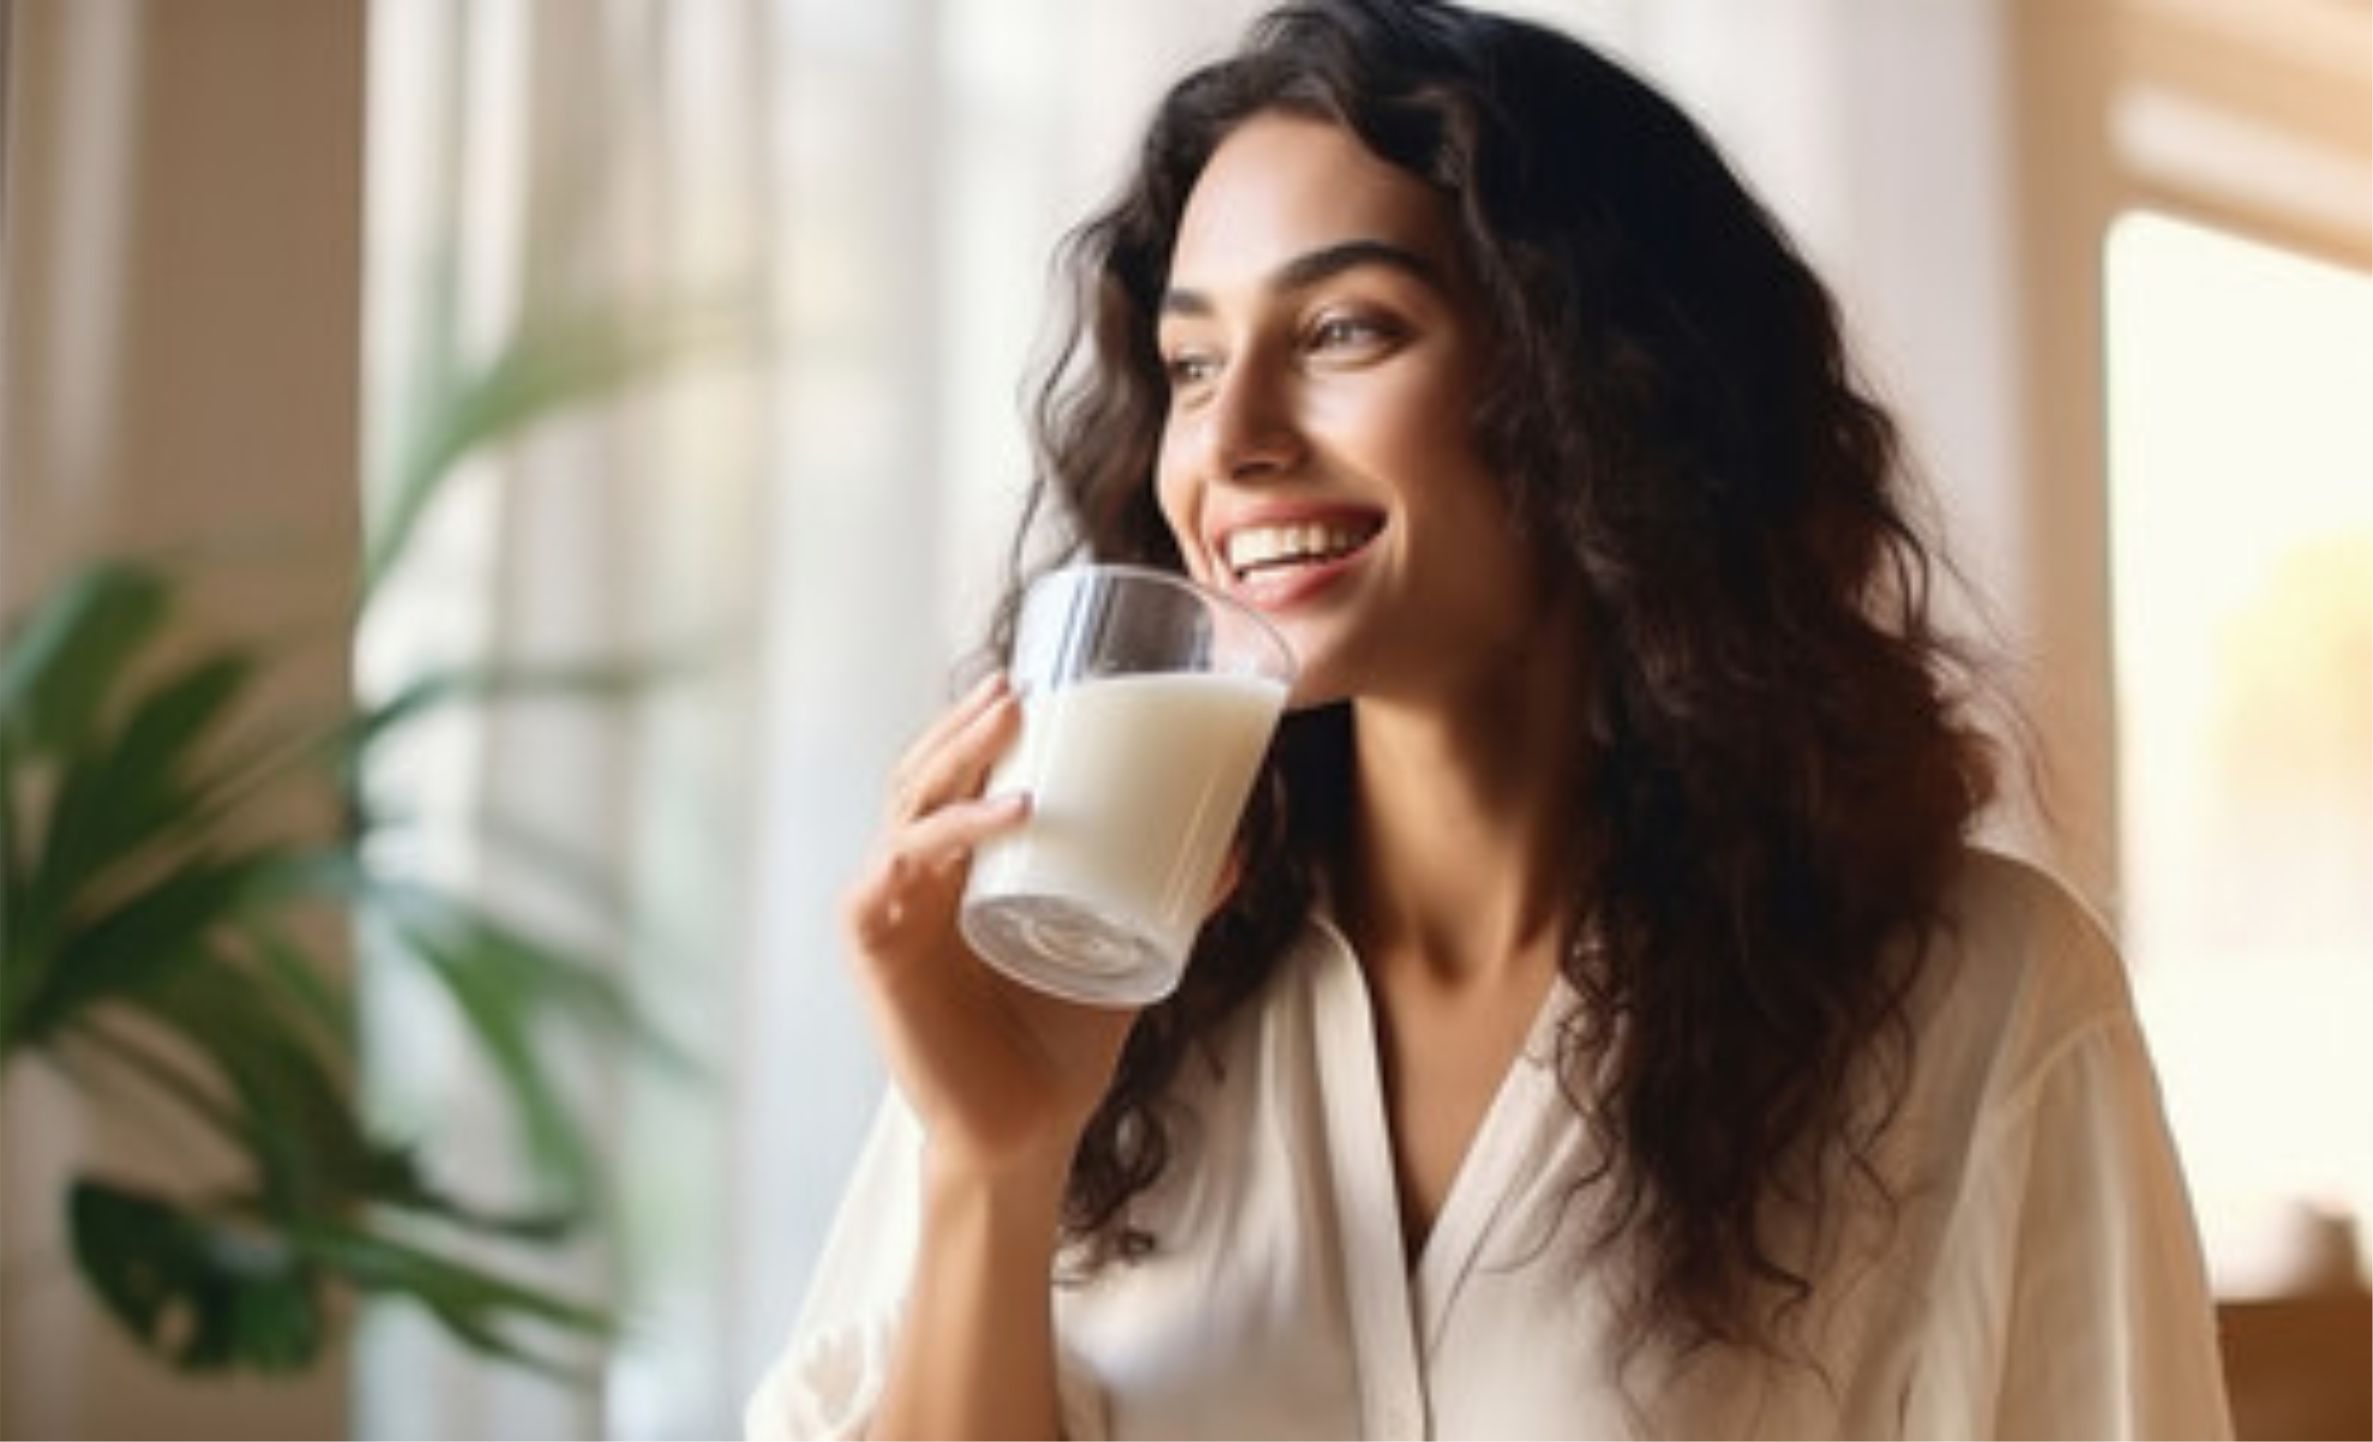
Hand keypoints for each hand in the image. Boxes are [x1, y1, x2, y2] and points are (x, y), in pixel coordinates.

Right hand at [842, 673, 1138, 1182]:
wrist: (1027, 1133)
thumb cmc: (1060, 1045)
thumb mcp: (1126, 953)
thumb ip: (1172, 902)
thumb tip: (1235, 848)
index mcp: (956, 873)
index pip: (953, 778)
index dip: (979, 725)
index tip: (1035, 677)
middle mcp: (912, 881)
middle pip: (924, 773)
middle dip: (965, 722)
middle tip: (1022, 684)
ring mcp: (889, 910)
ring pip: (907, 805)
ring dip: (956, 754)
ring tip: (1013, 719)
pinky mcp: (875, 949)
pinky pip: (897, 872)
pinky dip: (948, 834)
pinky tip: (1008, 813)